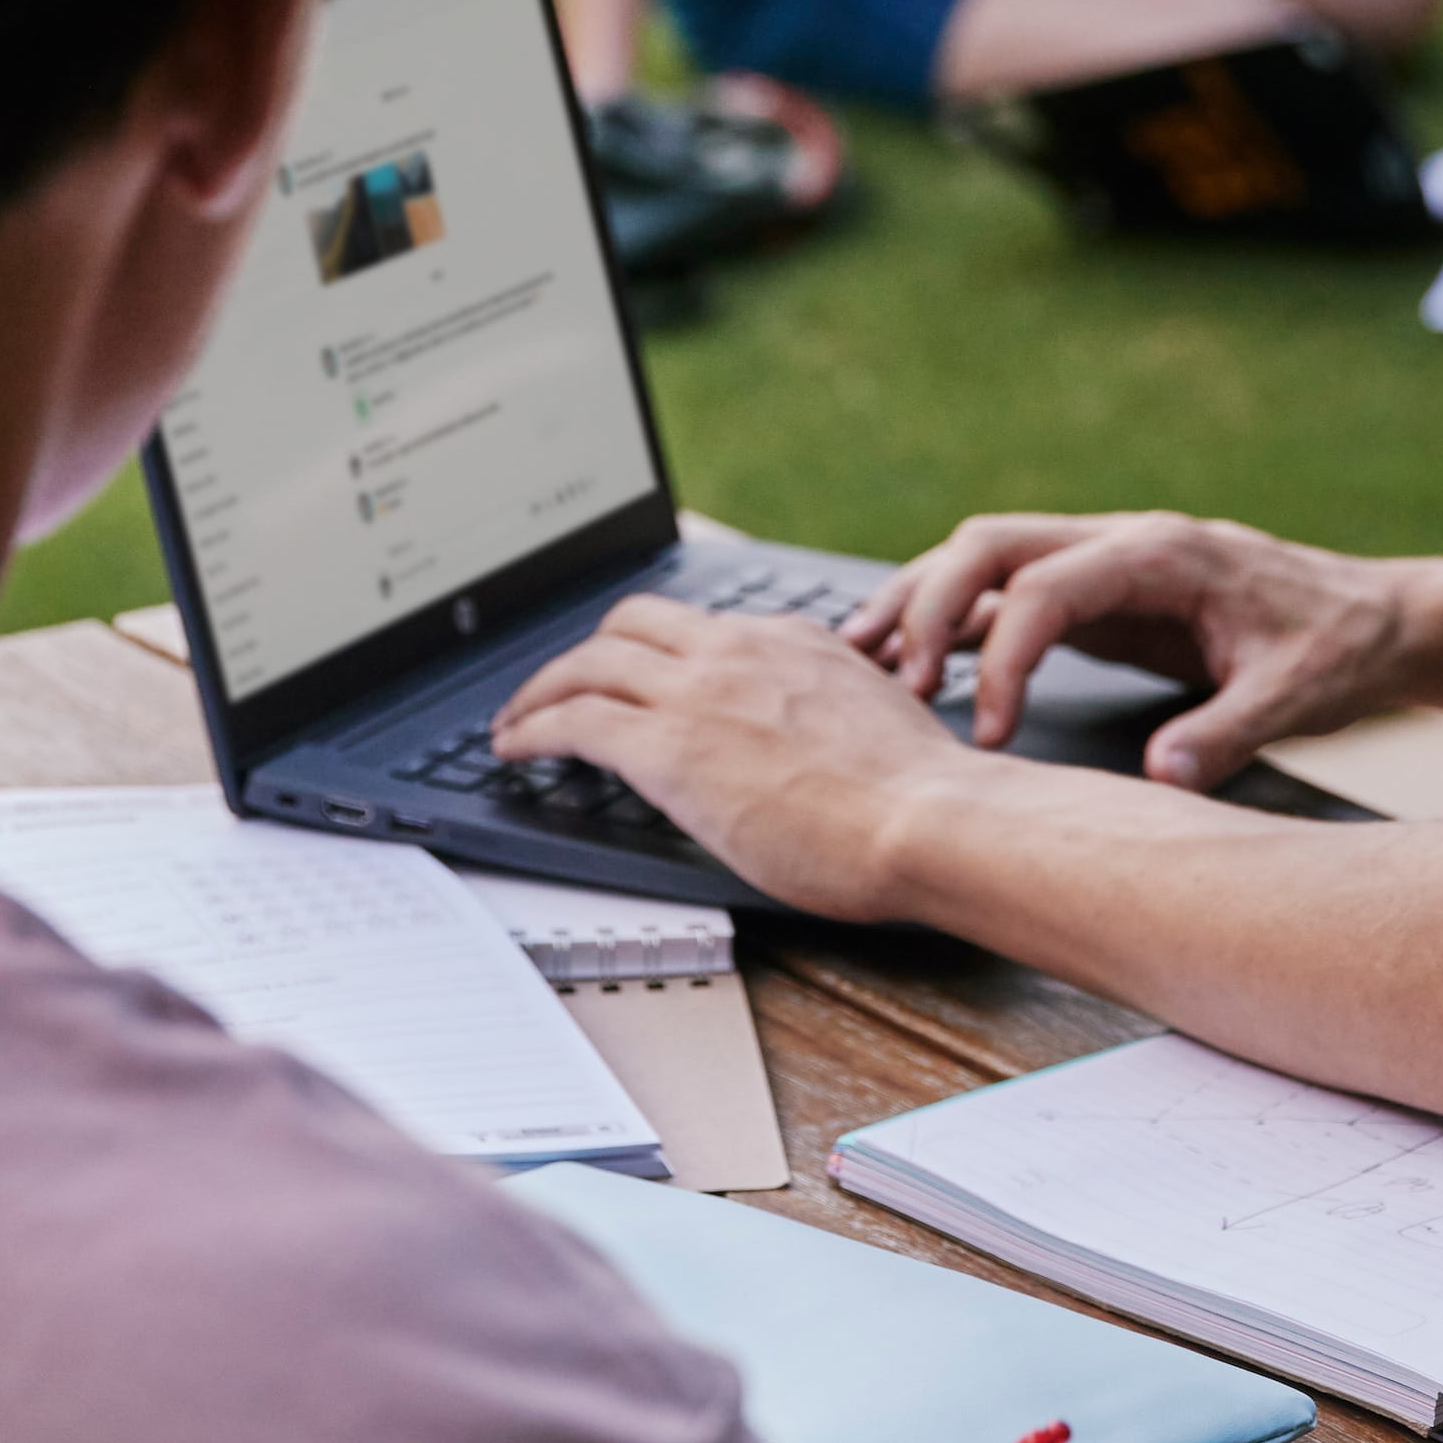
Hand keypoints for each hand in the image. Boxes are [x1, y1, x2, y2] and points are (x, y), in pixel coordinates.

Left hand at [493, 601, 973, 922]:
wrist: (926, 818)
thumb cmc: (918, 797)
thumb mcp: (874, 720)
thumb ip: (828, 710)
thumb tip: (813, 739)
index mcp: (790, 641)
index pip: (700, 629)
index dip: (653, 650)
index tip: (637, 673)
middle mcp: (737, 650)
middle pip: (630, 624)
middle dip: (585, 655)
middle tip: (560, 689)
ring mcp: (699, 693)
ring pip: (588, 663)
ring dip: (541, 691)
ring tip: (517, 721)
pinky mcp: (667, 747)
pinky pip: (574, 720)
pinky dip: (532, 728)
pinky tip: (516, 748)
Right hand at [843, 512, 1413, 791]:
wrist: (1376, 617)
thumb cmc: (1339, 646)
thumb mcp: (1297, 694)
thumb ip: (1225, 731)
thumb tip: (1162, 777)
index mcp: (1163, 553)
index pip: (1046, 588)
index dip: (1002, 657)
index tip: (983, 732)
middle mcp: (1121, 541)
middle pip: (990, 544)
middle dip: (928, 604)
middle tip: (887, 679)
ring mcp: (1104, 561)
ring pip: (983, 558)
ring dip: (921, 603)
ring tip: (860, 659)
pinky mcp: (1099, 592)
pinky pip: (1006, 593)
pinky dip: (953, 622)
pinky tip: (910, 664)